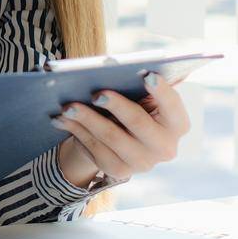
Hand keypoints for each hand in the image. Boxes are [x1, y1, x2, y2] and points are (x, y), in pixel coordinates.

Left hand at [51, 73, 188, 188]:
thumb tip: (116, 68)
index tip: (148, 74)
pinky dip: (76, 130)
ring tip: (68, 105)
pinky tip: (60, 118)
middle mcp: (165, 147)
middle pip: (138, 123)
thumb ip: (140, 84)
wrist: (121, 138)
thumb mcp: (142, 96)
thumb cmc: (135, 105)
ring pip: (110, 137)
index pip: (173, 106)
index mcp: (177, 124)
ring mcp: (142, 162)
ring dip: (87, 119)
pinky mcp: (118, 170)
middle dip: (117, 106)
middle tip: (97, 93)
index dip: (162, 91)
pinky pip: (94, 148)